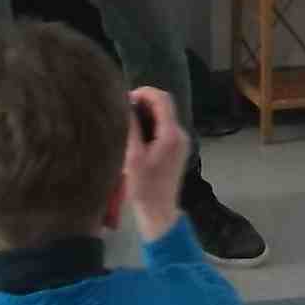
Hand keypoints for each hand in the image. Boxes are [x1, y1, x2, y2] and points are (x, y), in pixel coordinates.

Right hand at [121, 85, 192, 242]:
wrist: (159, 211)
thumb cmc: (143, 187)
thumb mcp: (132, 157)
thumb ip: (131, 128)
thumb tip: (127, 105)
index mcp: (171, 134)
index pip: (162, 99)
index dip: (144, 92)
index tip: (125, 98)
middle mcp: (180, 134)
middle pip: (165, 105)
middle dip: (145, 102)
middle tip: (123, 108)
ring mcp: (181, 142)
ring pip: (165, 116)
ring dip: (147, 112)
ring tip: (127, 119)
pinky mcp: (177, 149)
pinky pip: (165, 127)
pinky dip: (152, 123)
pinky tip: (136, 132)